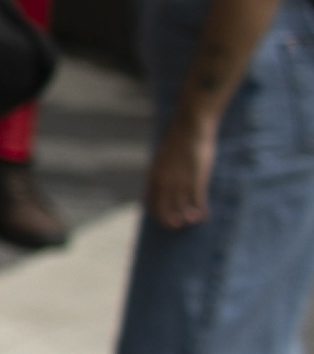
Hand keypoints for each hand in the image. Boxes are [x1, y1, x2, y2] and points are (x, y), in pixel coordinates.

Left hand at [151, 113, 216, 229]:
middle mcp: (164, 180)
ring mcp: (180, 180)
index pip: (150, 200)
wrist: (189, 127)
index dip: (156, 212)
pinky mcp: (197, 178)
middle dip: (168, 220)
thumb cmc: (178, 141)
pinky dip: (200, 211)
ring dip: (186, 217)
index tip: (162, 218)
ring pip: (181, 207)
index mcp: (153, 174)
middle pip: (163, 208)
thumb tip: (164, 182)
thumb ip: (162, 171)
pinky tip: (204, 216)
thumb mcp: (164, 157)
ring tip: (190, 222)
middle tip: (175, 227)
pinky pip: (198, 201)